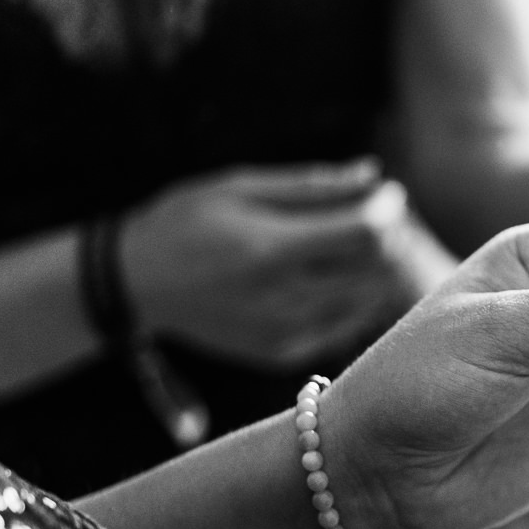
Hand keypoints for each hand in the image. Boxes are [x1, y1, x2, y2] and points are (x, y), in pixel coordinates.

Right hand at [119, 159, 451, 369]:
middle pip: (377, 268)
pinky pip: (347, 325)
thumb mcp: (241, 187)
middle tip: (378, 216)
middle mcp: (283, 299)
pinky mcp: (286, 353)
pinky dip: (355, 298)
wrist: (136, 286)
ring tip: (358, 243)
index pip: (365, 233)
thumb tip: (374, 175)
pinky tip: (334, 275)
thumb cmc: (188, 222)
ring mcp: (286, 333)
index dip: (388, 209)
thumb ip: (313, 185)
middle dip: (392, 238)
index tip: (388, 193)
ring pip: (370, 300)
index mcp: (271, 250)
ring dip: (379, 270)